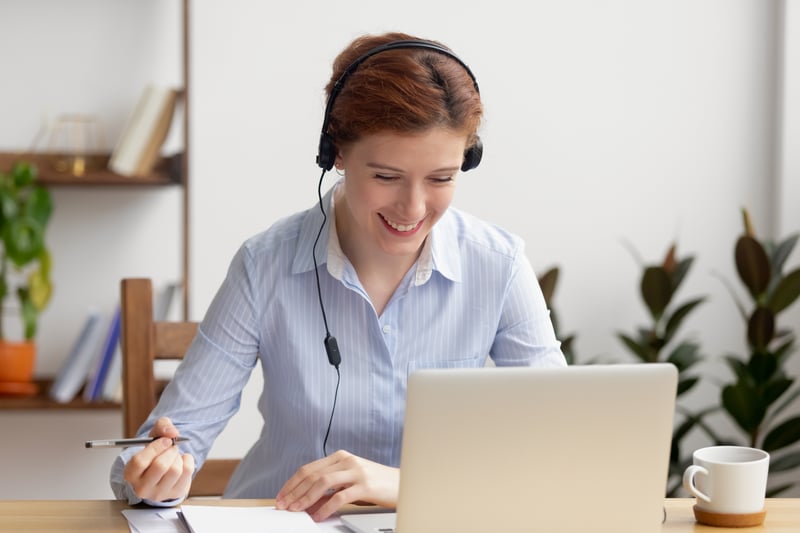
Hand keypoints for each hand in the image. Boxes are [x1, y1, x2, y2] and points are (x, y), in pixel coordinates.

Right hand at [122, 417, 194, 501]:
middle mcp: (142, 488)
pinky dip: (188, 460)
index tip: (165, 440)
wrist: (162, 471)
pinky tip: (181, 461)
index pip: (140, 461)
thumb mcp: (153, 436)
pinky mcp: (175, 493)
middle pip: (160, 466)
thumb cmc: (154, 453)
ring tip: (174, 455)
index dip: (155, 447)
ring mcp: (159, 493)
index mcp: (130, 474)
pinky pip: (187, 472)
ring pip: (175, 470)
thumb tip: (172, 432)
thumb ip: (162, 426)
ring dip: (178, 456)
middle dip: (170, 451)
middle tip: (171, 446)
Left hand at [275, 450, 397, 520]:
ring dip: (305, 498)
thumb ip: (330, 488)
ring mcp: (356, 471)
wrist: (402, 483)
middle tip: (283, 505)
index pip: (309, 468)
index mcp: (340, 456)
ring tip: (296, 510)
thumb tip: (307, 502)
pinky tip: (318, 516)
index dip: (292, 483)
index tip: (282, 496)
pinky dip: (325, 508)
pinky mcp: (365, 485)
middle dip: (294, 491)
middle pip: (312, 474)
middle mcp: (347, 460)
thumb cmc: (376, 484)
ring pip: (322, 483)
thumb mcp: (350, 482)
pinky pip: (340, 497)